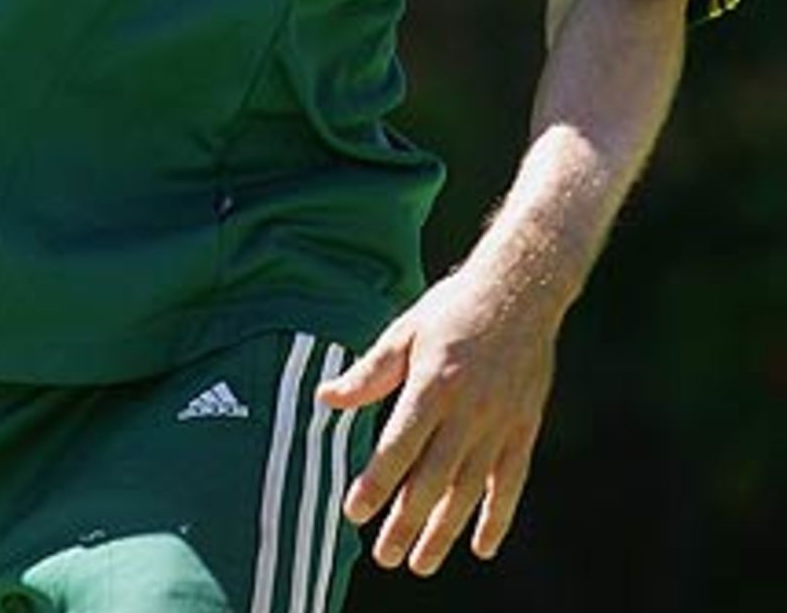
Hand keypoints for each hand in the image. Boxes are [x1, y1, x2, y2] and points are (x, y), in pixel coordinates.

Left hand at [317, 264, 558, 575]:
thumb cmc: (454, 307)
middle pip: (432, 479)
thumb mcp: (405, 330)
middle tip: (384, 556)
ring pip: (469, 490)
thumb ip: (369, 372)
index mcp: (432, 383)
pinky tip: (482, 546)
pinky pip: (511, 483)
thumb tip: (326, 399)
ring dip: (444, 531)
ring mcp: (499, 422)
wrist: (521, 289)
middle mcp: (467, 409)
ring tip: (422, 563)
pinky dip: (497, 517)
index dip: (376, 484)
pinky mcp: (525, 428)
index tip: (354, 513)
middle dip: (405, 522)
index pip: (398, 447)